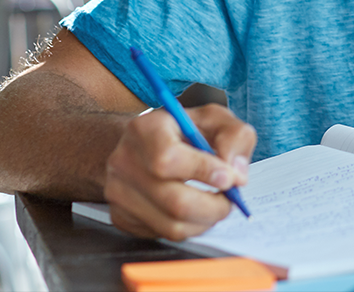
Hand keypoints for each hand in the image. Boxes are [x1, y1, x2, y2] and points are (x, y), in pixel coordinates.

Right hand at [104, 104, 256, 238]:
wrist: (144, 144)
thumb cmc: (182, 131)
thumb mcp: (215, 119)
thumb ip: (234, 136)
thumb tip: (236, 173)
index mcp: (146, 128)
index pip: (168, 159)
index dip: (203, 172)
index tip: (229, 178)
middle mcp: (124, 161)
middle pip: (174, 201)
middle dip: (213, 206)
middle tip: (230, 199)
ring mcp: (118, 192)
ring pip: (171, 225)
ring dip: (205, 220)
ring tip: (216, 205)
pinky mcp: (121, 216)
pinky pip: (163, 234)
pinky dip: (189, 227)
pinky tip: (195, 210)